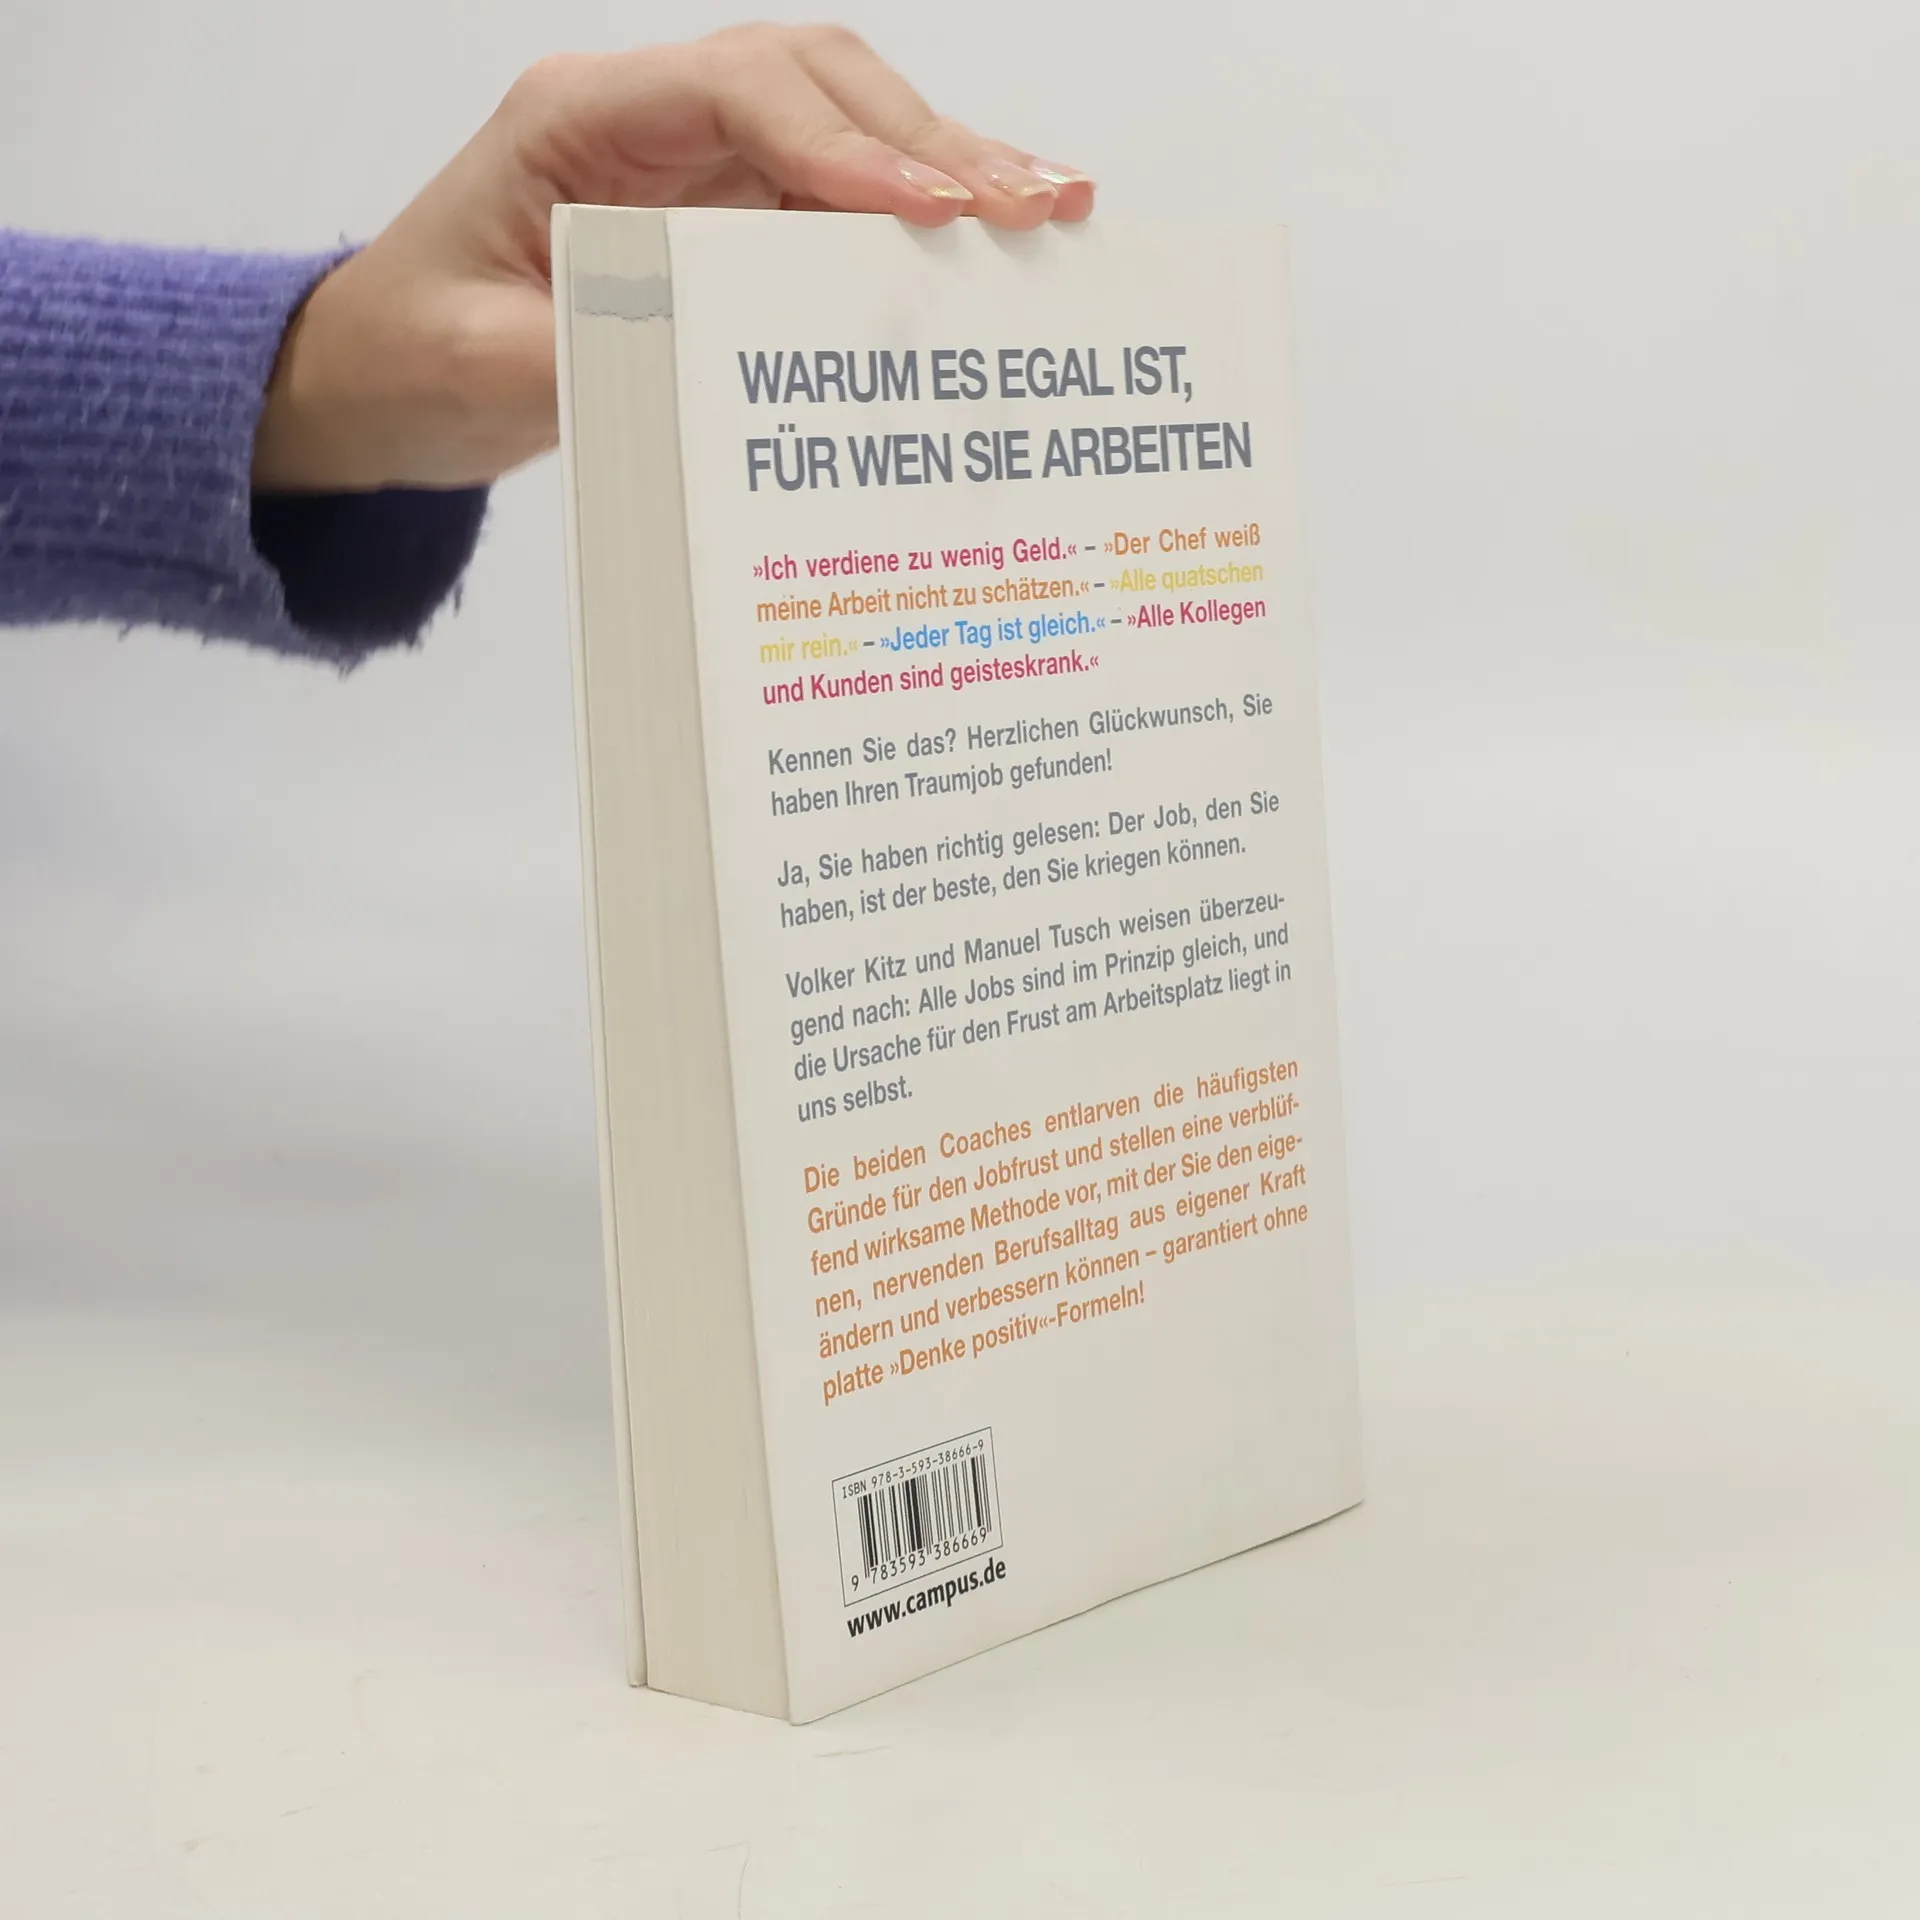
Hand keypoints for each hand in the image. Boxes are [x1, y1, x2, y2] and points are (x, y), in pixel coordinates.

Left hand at [252, 26, 1093, 492]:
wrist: (378, 378)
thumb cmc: (410, 358)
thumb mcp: (479, 370)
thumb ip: (593, 353)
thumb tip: (722, 360)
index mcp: (579, 119)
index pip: (740, 93)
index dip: (846, 147)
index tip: (931, 216)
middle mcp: (649, 119)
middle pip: (819, 86)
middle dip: (935, 142)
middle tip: (1040, 203)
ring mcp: (692, 164)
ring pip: (846, 130)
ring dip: (949, 168)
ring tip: (1052, 211)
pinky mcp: (720, 218)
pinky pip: (833, 202)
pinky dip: (913, 221)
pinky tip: (987, 249)